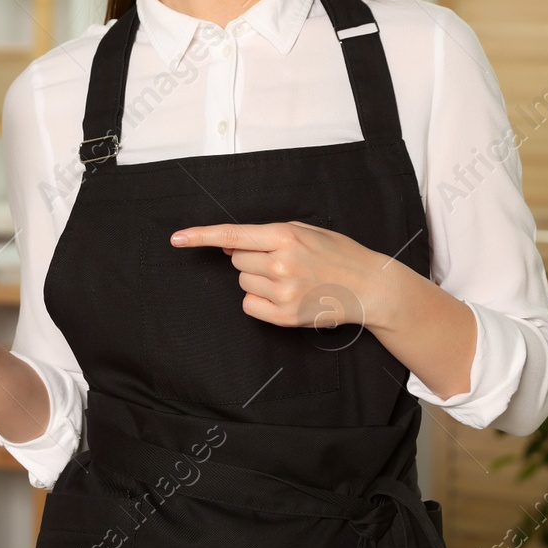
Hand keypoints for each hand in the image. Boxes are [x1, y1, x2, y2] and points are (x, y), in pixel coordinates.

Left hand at [170, 220, 388, 334]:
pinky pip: (249, 305)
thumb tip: (228, 244)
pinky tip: (284, 296)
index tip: (177, 239)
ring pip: (242, 282)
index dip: (201, 236)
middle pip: (236, 260)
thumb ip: (267, 234)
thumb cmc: (338, 254)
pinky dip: (259, 300)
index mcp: (285, 236)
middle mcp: (281, 263)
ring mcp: (282, 292)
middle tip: (280, 261)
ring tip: (290, 279)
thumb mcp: (306, 231)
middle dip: (251, 258)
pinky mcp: (284, 316)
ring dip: (257, 279)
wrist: (369, 286)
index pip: (233, 235)